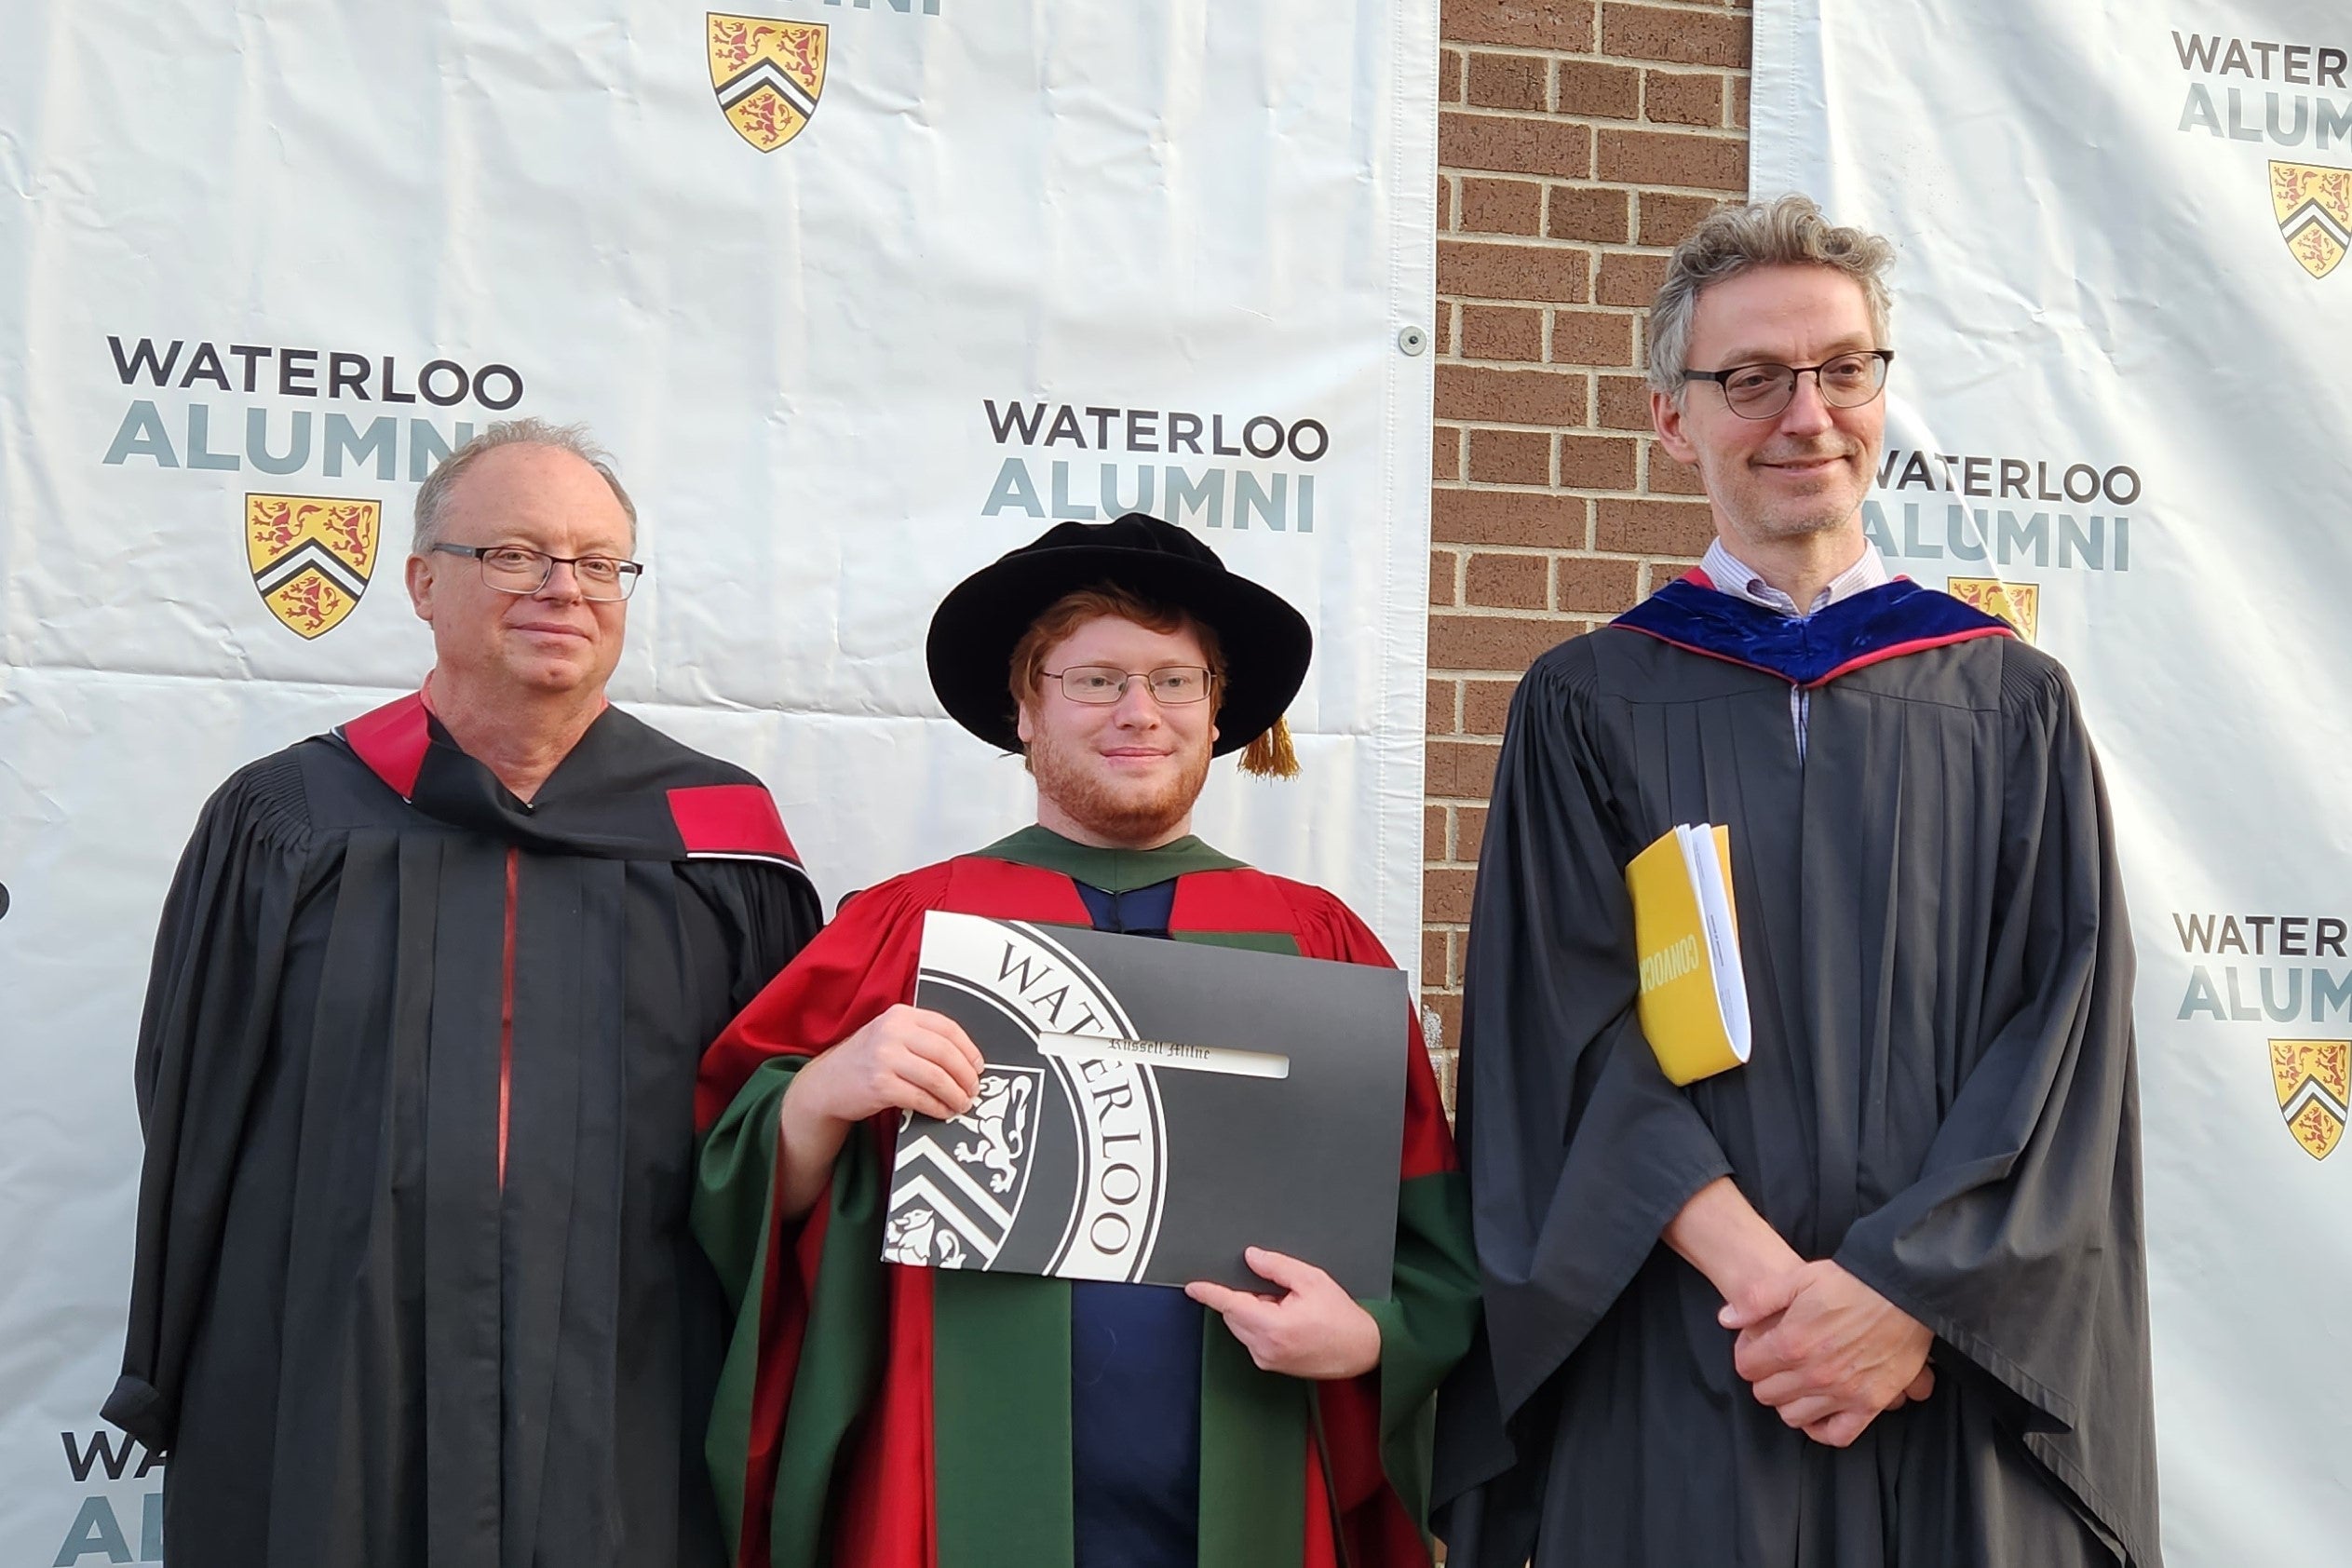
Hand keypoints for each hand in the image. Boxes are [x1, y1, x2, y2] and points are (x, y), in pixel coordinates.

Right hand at [787, 1004, 983, 1128]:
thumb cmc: (864, 1061)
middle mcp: (892, 1032)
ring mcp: (884, 1058)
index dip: (968, 1049)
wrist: (825, 1084)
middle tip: (973, 1090)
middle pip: (946, 1053)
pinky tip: (943, 1112)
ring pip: (936, 1077)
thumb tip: (965, 1060)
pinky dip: (937, 1107)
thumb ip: (921, 1039)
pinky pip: (921, 1097)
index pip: (947, 1028)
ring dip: (955, 1094)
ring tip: (961, 1103)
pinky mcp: (880, 1085)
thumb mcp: (889, 1036)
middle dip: (965, 1076)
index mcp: (899, 1015)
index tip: (978, 1066)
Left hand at [1184, 1247, 1381, 1379]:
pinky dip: (1260, 1324)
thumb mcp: (1312, 1280)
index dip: (1210, 1293)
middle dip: (1245, 1297)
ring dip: (1252, 1311)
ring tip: (1287, 1308)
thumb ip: (1277, 1266)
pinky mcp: (1270, 1365)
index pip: (1230, 1305)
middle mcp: (1264, 1348)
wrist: (1361, 1349)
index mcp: (1273, 1327)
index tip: (1193, 1286)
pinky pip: (1252, 1338)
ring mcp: (1266, 1359)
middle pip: (1234, 1315)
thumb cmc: (1341, 1317)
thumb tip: (1251, 1257)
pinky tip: (1287, 1321)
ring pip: (1241, 1326)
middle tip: (1277, 1292)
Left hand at [1721, 1259, 1933, 1447]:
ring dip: (1790, 1401)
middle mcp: (1813, 1374)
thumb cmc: (1850, 1281)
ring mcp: (1842, 1392)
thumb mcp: (1797, 1278)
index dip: (1747, 1355)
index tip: (1757, 1347)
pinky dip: (1824, 1429)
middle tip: (1777, 1363)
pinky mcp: (1870, 1403)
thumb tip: (1726, 1320)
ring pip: (1794, 1417)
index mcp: (1791, 1343)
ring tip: (1797, 1383)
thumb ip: (1757, 1300)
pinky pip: (1838, 1435)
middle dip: (1765, 1378)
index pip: (1747, 1368)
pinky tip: (1819, 1412)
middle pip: (1766, 1394)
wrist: (1904, 1290)